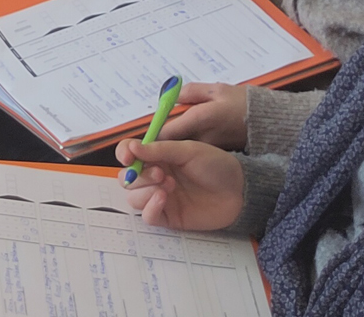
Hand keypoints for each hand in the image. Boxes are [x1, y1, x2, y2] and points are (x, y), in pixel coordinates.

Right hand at [117, 137, 243, 231]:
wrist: (239, 190)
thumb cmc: (216, 165)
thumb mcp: (188, 151)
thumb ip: (159, 150)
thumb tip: (132, 147)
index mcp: (157, 157)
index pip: (129, 154)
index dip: (123, 154)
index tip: (128, 156)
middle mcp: (155, 177)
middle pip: (127, 178)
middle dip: (138, 175)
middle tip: (160, 173)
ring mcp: (160, 197)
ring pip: (133, 197)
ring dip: (145, 190)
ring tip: (169, 185)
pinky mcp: (169, 217)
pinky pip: (147, 216)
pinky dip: (150, 207)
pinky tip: (164, 198)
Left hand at [159, 82, 250, 149]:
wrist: (271, 124)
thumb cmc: (244, 103)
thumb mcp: (216, 90)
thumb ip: (190, 93)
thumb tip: (170, 97)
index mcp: (199, 120)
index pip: (165, 133)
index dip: (153, 132)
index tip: (150, 128)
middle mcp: (202, 139)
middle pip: (171, 144)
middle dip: (163, 139)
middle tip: (160, 131)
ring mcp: (209, 149)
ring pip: (183, 149)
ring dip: (177, 143)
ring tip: (178, 133)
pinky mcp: (216, 154)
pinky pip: (196, 152)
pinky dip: (191, 147)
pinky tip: (196, 138)